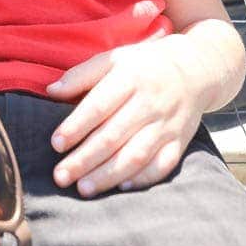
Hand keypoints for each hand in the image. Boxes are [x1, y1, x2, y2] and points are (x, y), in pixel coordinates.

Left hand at [44, 35, 206, 196]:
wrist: (194, 68)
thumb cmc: (144, 64)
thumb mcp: (114, 58)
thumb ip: (82, 74)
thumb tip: (51, 92)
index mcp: (130, 77)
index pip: (99, 105)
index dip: (76, 126)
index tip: (55, 144)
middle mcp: (149, 102)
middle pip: (113, 136)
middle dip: (85, 159)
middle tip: (60, 176)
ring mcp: (166, 125)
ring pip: (136, 155)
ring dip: (108, 175)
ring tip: (83, 188)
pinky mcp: (180, 142)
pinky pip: (162, 166)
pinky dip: (142, 179)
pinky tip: (121, 187)